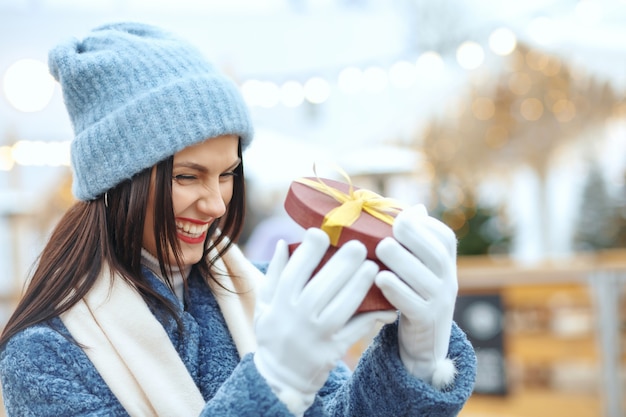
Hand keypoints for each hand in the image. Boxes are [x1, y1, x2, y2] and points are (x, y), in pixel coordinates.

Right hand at [254, 228, 395, 414]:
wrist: (280, 380)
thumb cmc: (274, 335)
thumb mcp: (265, 305)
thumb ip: (274, 274)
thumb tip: (285, 242)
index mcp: (279, 303)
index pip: (293, 272)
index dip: (308, 251)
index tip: (322, 232)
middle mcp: (296, 318)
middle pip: (321, 287)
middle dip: (342, 265)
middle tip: (360, 245)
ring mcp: (315, 336)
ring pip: (340, 308)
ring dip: (359, 286)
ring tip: (374, 267)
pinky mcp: (332, 352)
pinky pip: (355, 331)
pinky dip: (372, 317)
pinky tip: (386, 304)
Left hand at [375, 204, 457, 388]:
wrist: (425, 343)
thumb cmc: (415, 294)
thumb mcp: (420, 268)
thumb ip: (415, 242)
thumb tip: (413, 208)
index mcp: (446, 262)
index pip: (444, 238)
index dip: (424, 225)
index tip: (402, 217)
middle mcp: (448, 280)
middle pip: (436, 254)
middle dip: (414, 237)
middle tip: (392, 228)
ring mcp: (439, 302)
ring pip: (424, 278)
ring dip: (402, 260)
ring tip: (382, 248)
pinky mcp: (425, 321)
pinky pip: (412, 304)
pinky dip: (396, 290)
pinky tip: (380, 278)